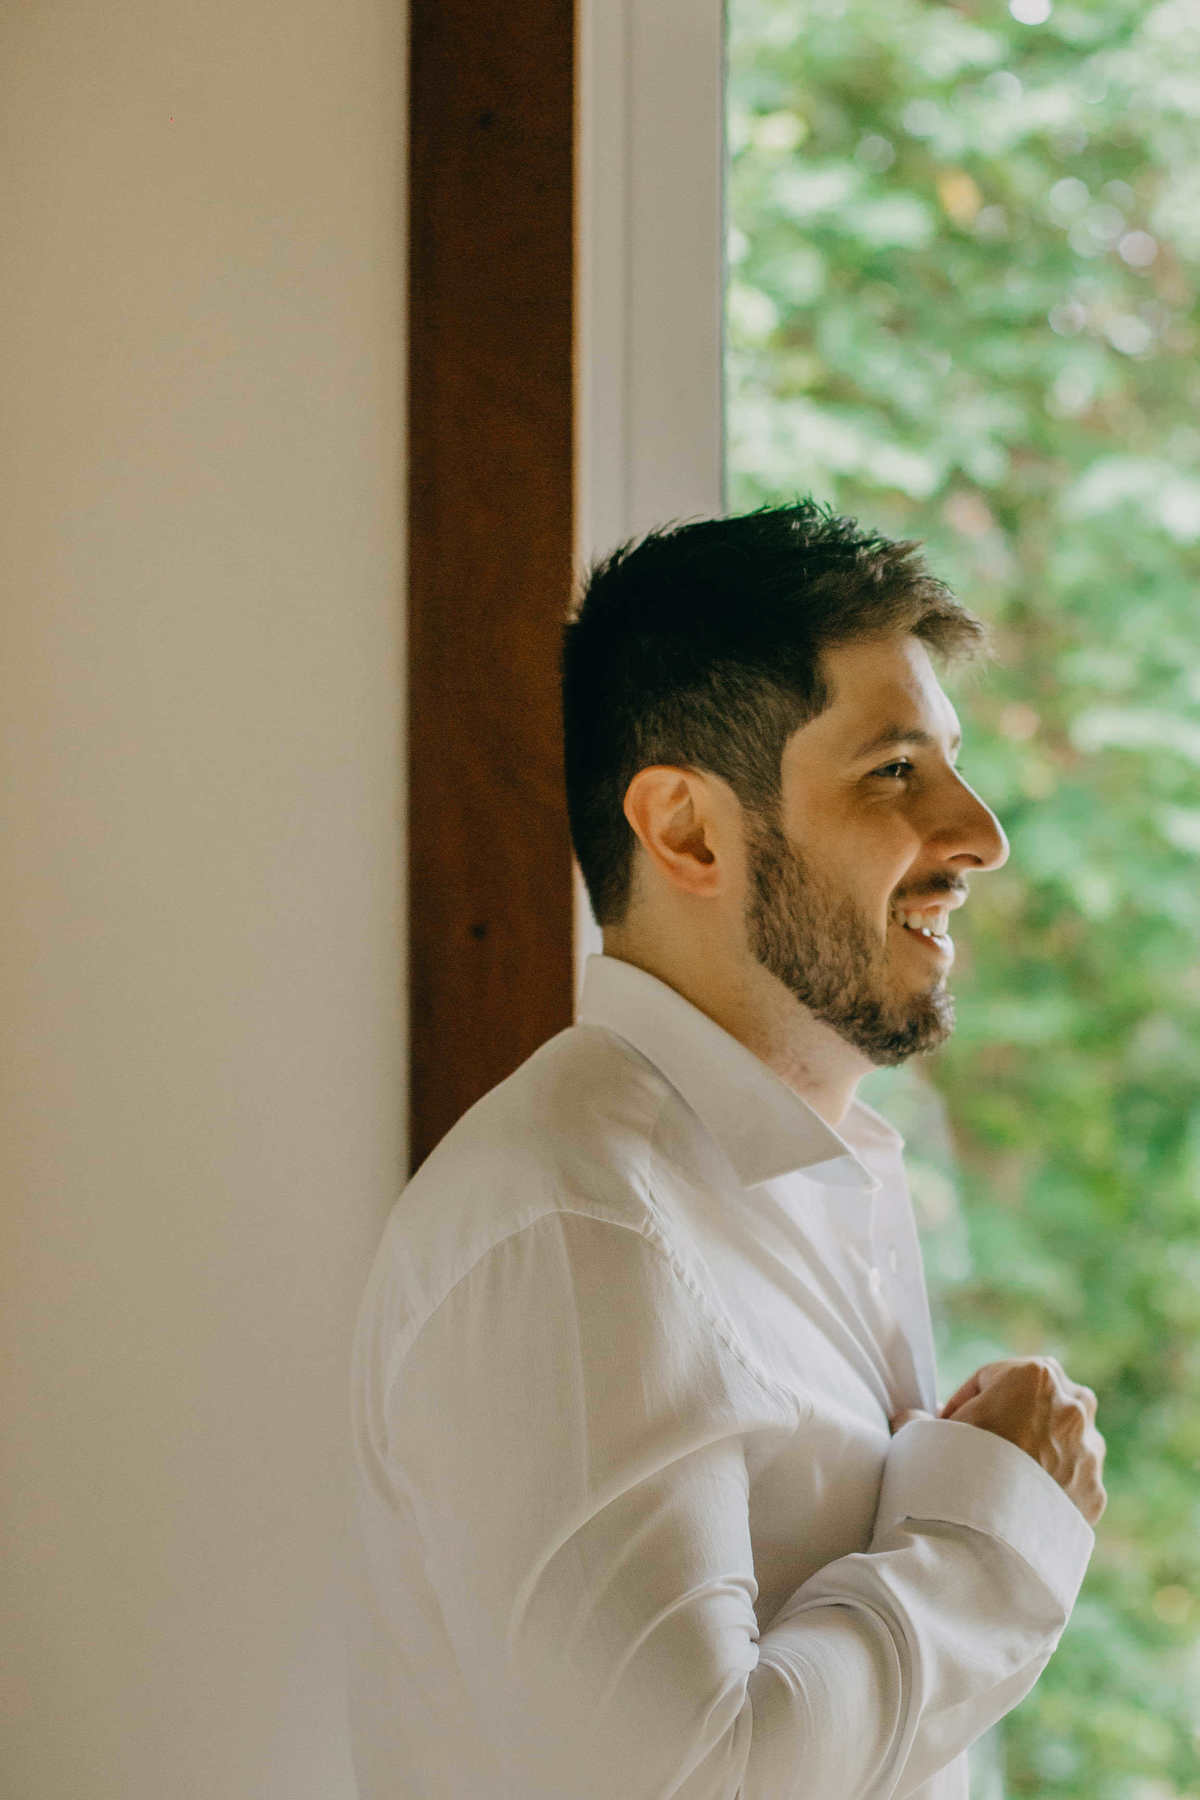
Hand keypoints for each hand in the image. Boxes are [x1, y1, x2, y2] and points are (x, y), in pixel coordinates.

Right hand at [890, 1355, 1106, 1525]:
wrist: (987, 1537)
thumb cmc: (954, 1472)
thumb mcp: (926, 1431)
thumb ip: (920, 1416)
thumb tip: (909, 1418)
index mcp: (1036, 1375)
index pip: (994, 1376)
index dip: (966, 1401)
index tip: (950, 1426)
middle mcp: (1074, 1406)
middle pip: (1036, 1401)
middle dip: (1010, 1418)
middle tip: (979, 1446)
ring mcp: (1090, 1451)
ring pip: (1061, 1439)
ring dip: (1036, 1450)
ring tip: (1001, 1479)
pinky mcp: (1095, 1492)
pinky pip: (1071, 1481)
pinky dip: (1051, 1487)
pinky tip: (1020, 1503)